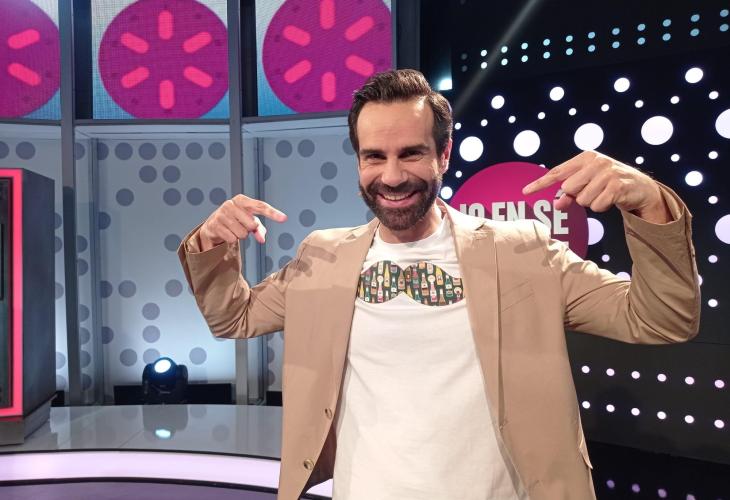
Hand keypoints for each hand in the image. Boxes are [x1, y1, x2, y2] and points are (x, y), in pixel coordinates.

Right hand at [199, 194, 286, 250]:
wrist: (213, 226)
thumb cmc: (235, 221)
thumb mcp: (248, 222)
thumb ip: (258, 229)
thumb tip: (262, 239)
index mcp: (241, 200)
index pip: (260, 206)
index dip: (273, 213)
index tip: (284, 219)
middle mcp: (230, 204)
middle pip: (252, 224)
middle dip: (250, 229)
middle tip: (242, 226)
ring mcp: (221, 214)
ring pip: (242, 233)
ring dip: (241, 235)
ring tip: (233, 230)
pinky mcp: (214, 225)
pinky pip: (232, 239)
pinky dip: (232, 239)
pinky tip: (226, 233)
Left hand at [522, 151, 670, 222]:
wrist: (640, 187)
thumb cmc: (608, 184)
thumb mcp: (588, 185)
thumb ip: (570, 194)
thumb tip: (556, 204)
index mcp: (586, 157)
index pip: (558, 172)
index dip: (540, 183)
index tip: (525, 191)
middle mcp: (596, 162)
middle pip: (569, 189)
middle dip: (578, 196)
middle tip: (593, 191)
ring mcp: (607, 173)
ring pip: (583, 200)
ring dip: (592, 202)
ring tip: (604, 194)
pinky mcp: (617, 186)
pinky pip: (597, 206)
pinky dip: (602, 207)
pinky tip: (612, 199)